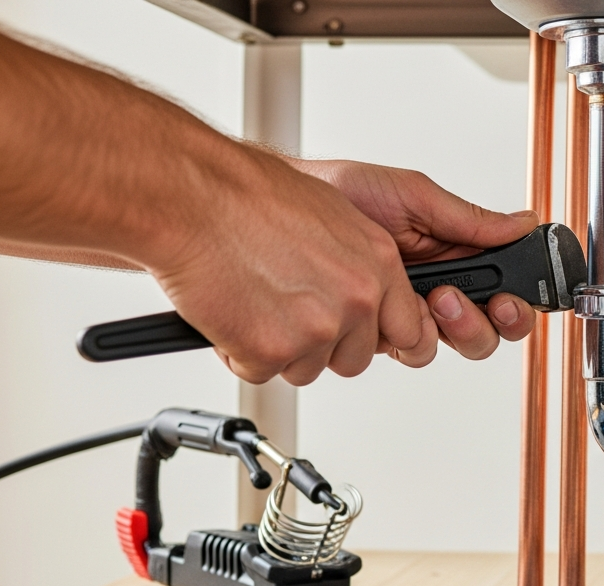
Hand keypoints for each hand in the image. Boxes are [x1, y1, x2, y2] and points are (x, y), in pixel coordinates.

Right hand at [146, 149, 434, 384]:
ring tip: (254, 300)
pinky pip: (261, 371)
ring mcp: (317, 328)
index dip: (377, 335)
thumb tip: (369, 289)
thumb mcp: (332, 215)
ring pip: (307, 368)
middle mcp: (357, 298)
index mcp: (378, 264)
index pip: (408, 330)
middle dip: (323, 345)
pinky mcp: (273, 350)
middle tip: (288, 310)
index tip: (358, 333)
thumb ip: (360, 262)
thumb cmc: (249, 196)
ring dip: (279, 348)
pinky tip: (231, 309)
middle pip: (355, 358)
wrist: (195, 198)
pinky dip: (240, 351)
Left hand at [292, 159, 538, 360]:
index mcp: (456, 256)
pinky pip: (404, 351)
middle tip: (453, 298)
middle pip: (485, 333)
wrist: (285, 211)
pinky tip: (389, 311)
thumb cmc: (344, 195)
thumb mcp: (413, 196)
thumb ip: (468, 219)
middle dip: (479, 323)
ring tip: (424, 298)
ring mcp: (406, 313)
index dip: (515, 305)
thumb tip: (523, 223)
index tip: (507, 299)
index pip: (503, 292)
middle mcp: (438, 290)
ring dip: (442, 328)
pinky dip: (403, 337)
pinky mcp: (376, 331)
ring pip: (446, 346)